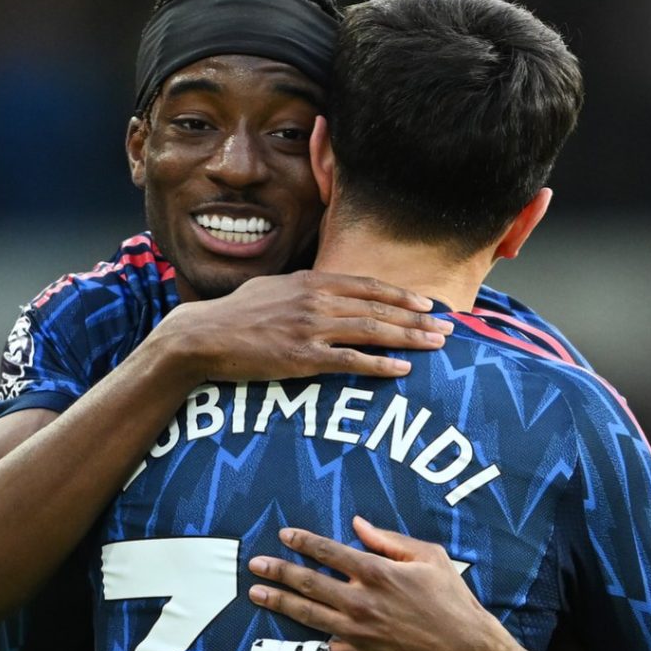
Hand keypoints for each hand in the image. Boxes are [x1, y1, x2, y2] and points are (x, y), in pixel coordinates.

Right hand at [161, 271, 452, 382]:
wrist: (203, 336)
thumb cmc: (234, 314)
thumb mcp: (272, 288)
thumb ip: (302, 287)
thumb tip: (321, 289)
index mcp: (310, 281)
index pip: (367, 285)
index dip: (401, 295)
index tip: (427, 304)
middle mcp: (316, 300)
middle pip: (378, 308)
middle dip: (417, 318)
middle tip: (447, 328)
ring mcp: (310, 329)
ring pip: (372, 331)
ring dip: (409, 338)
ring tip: (436, 346)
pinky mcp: (302, 358)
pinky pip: (350, 361)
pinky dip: (379, 365)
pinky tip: (401, 369)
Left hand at [248, 516, 499, 650]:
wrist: (464, 650)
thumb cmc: (451, 599)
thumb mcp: (429, 557)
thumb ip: (389, 539)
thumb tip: (356, 524)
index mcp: (376, 572)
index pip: (328, 551)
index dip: (304, 542)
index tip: (285, 535)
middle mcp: (360, 601)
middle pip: (308, 581)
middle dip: (279, 570)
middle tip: (256, 564)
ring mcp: (356, 631)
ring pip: (307, 612)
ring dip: (279, 601)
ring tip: (256, 592)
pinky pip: (322, 648)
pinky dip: (299, 643)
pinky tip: (277, 639)